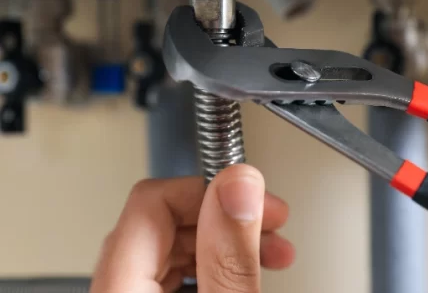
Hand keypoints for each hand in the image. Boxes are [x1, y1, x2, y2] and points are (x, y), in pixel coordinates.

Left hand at [91, 164, 293, 292]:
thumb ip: (229, 256)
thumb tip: (238, 186)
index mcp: (120, 290)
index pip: (150, 201)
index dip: (208, 188)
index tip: (252, 195)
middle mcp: (115, 291)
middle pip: (163, 224)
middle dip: (227, 216)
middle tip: (270, 223)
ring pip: (172, 250)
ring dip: (226, 242)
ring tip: (271, 252)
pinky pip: (175, 277)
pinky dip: (214, 267)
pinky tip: (244, 273)